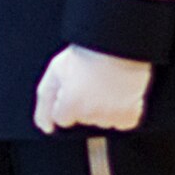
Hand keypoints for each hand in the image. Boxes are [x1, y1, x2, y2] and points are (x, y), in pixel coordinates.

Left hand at [34, 44, 151, 134]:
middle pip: (82, 120)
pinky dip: (121, 111)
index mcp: (71, 104)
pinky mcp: (130, 117)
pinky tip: (118, 94)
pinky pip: (121, 122)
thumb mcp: (55, 71)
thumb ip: (45, 101)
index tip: (73, 88)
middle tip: (90, 84)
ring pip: (101, 122)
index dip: (65, 102)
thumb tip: (46, 128)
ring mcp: (111, 116)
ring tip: (105, 86)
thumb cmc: (86, 55)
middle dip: (84, 105)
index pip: (62, 119)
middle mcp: (91, 114)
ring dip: (102, 109)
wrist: (118, 46)